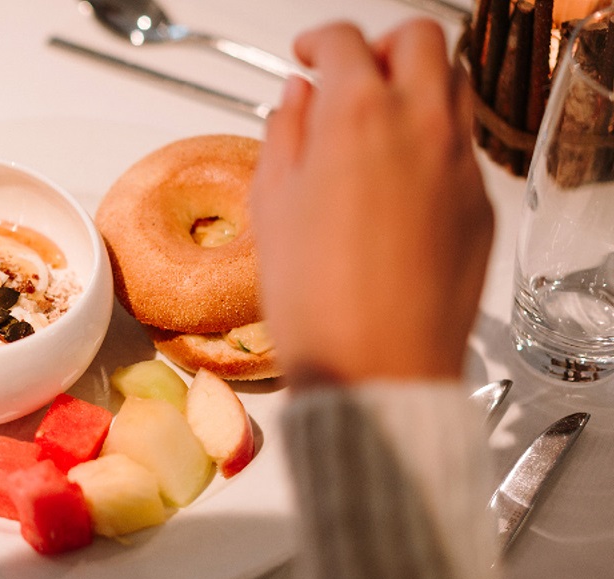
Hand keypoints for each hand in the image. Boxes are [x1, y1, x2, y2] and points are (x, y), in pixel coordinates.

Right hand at [250, 20, 492, 387]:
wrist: (377, 365)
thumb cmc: (317, 300)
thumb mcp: (272, 207)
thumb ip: (284, 136)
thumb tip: (296, 100)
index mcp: (356, 116)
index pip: (344, 42)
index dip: (317, 41)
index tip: (306, 56)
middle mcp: (419, 125)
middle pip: (418, 40)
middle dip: (381, 45)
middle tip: (352, 72)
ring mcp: (458, 162)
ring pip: (452, 85)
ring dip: (415, 84)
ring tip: (379, 118)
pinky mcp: (480, 203)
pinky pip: (462, 145)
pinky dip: (432, 138)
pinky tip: (399, 175)